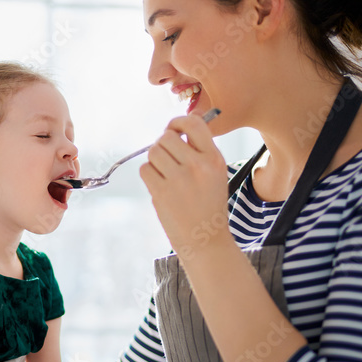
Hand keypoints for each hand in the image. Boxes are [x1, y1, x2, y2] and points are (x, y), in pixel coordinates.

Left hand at [140, 115, 229, 259]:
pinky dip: (148, 175)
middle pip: (166, 137)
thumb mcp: (216, 174)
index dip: (177, 122)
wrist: (205, 239)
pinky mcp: (162, 192)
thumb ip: (199, 152)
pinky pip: (145, 169)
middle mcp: (198, 166)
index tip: (173, 129)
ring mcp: (179, 179)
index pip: (193, 123)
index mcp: (214, 158)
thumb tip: (174, 131)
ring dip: (154, 161)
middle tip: (166, 158)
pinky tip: (159, 186)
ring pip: (153, 152)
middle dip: (162, 145)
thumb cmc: (208, 204)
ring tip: (164, 175)